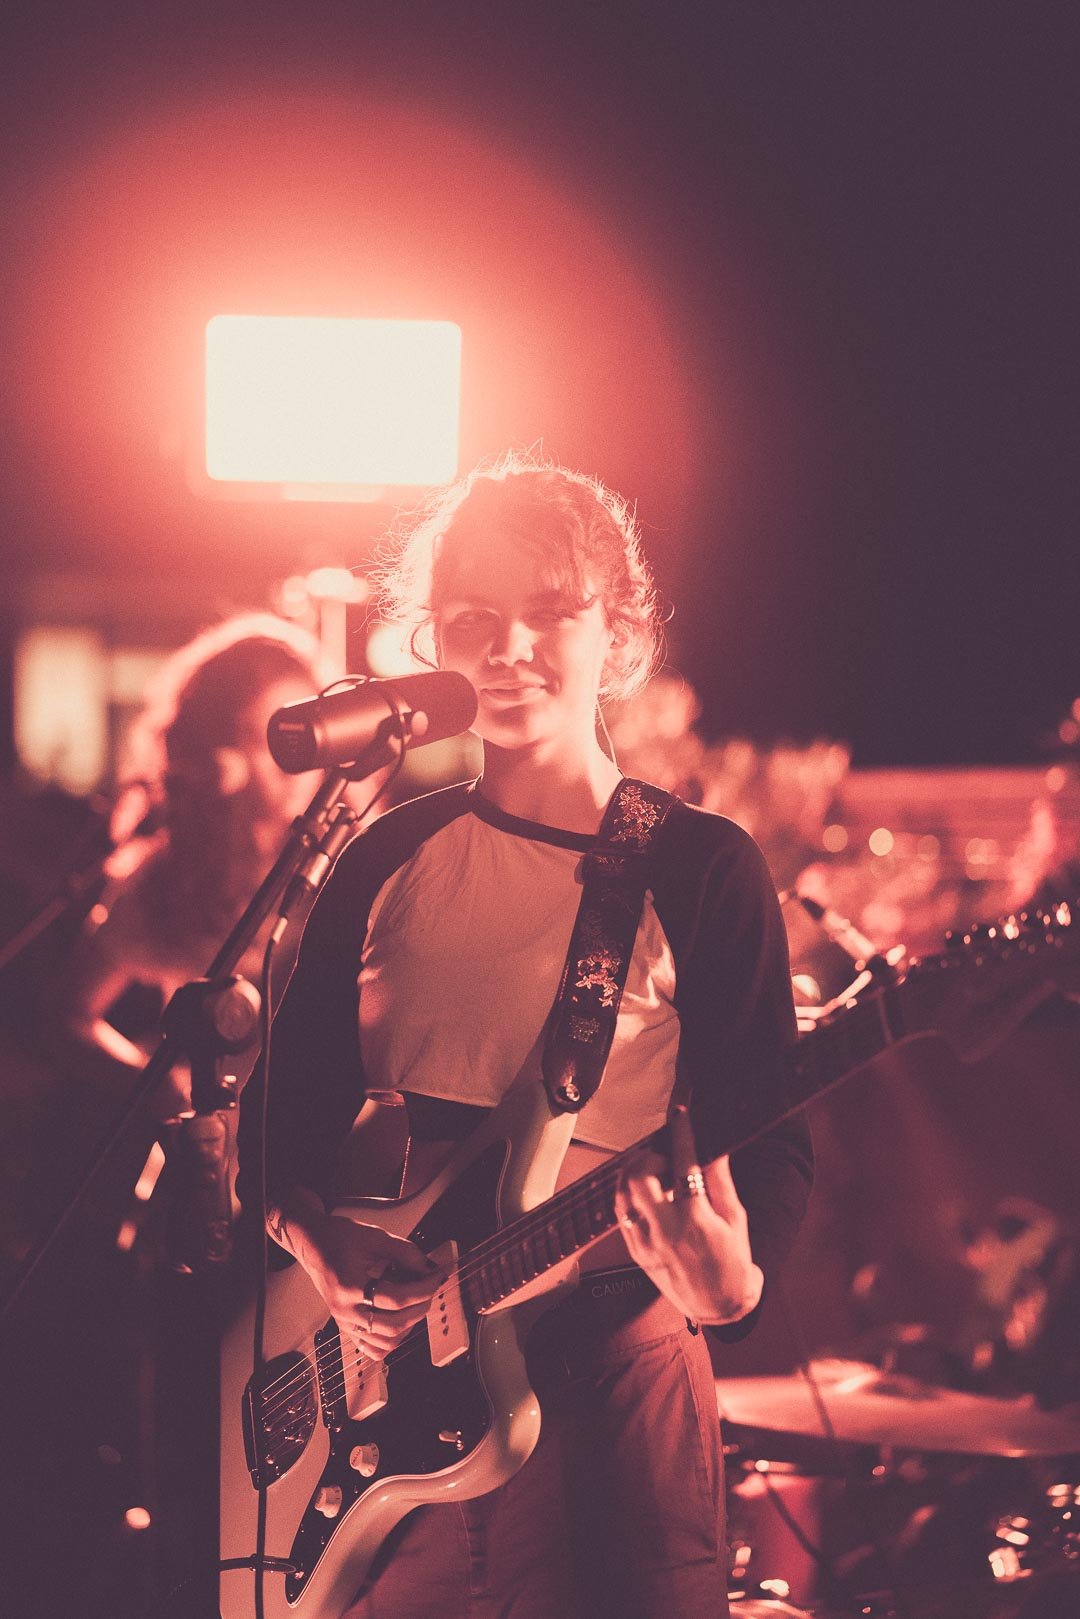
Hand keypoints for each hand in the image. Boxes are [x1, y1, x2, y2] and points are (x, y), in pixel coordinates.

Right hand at [296, 1211, 443, 1358]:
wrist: (313, 1244)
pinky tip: (400, 1319)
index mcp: (349, 1287)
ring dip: (409, 1325)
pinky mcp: (345, 1328)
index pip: (397, 1299)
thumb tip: (429, 1268)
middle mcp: (345, 1311)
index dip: (424, 1288)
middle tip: (430, 1287)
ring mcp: (344, 1323)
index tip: (437, 1276)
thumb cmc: (339, 1238)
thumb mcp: (375, 1237)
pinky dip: (391, 1340)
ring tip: (417, 1302)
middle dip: (420, 1306)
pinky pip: (372, 1348)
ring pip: (386, 1342)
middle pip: (394, 1325)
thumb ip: (405, 1252)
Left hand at [614, 1109, 762, 1325]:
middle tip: (665, 1153)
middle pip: (640, 1177)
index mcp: (697, 1223)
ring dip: (634, 1172)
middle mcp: (667, 1233)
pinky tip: (643, 1188)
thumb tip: (714, 1147)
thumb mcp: (736, 1219)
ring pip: (622, 1194)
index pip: (684, 1166)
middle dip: (650, 1155)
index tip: (680, 1115)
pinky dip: (628, 1194)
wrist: (719, 1306)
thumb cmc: (733, 1261)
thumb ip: (721, 1181)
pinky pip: (621, 1214)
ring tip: (653, 1168)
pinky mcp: (635, 1253)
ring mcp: (646, 1245)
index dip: (681, 1134)